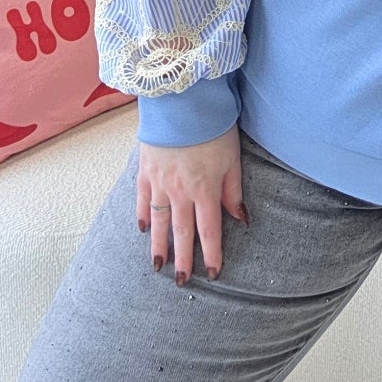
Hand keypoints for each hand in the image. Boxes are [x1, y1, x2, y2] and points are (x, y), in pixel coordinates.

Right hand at [137, 123, 247, 286]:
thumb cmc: (213, 125)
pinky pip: (141, 199)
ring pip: (160, 222)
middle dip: (183, 259)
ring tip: (158, 267)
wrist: (182, 100)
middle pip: (183, 233)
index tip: (213, 273)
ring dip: (159, 246)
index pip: (209, 230)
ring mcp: (160, 182)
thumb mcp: (232, 157)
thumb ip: (233, 190)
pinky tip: (143, 229)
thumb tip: (240, 218)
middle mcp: (181, 192)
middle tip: (181, 281)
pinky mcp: (145, 170)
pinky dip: (142, 215)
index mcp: (205, 190)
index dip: (212, 253)